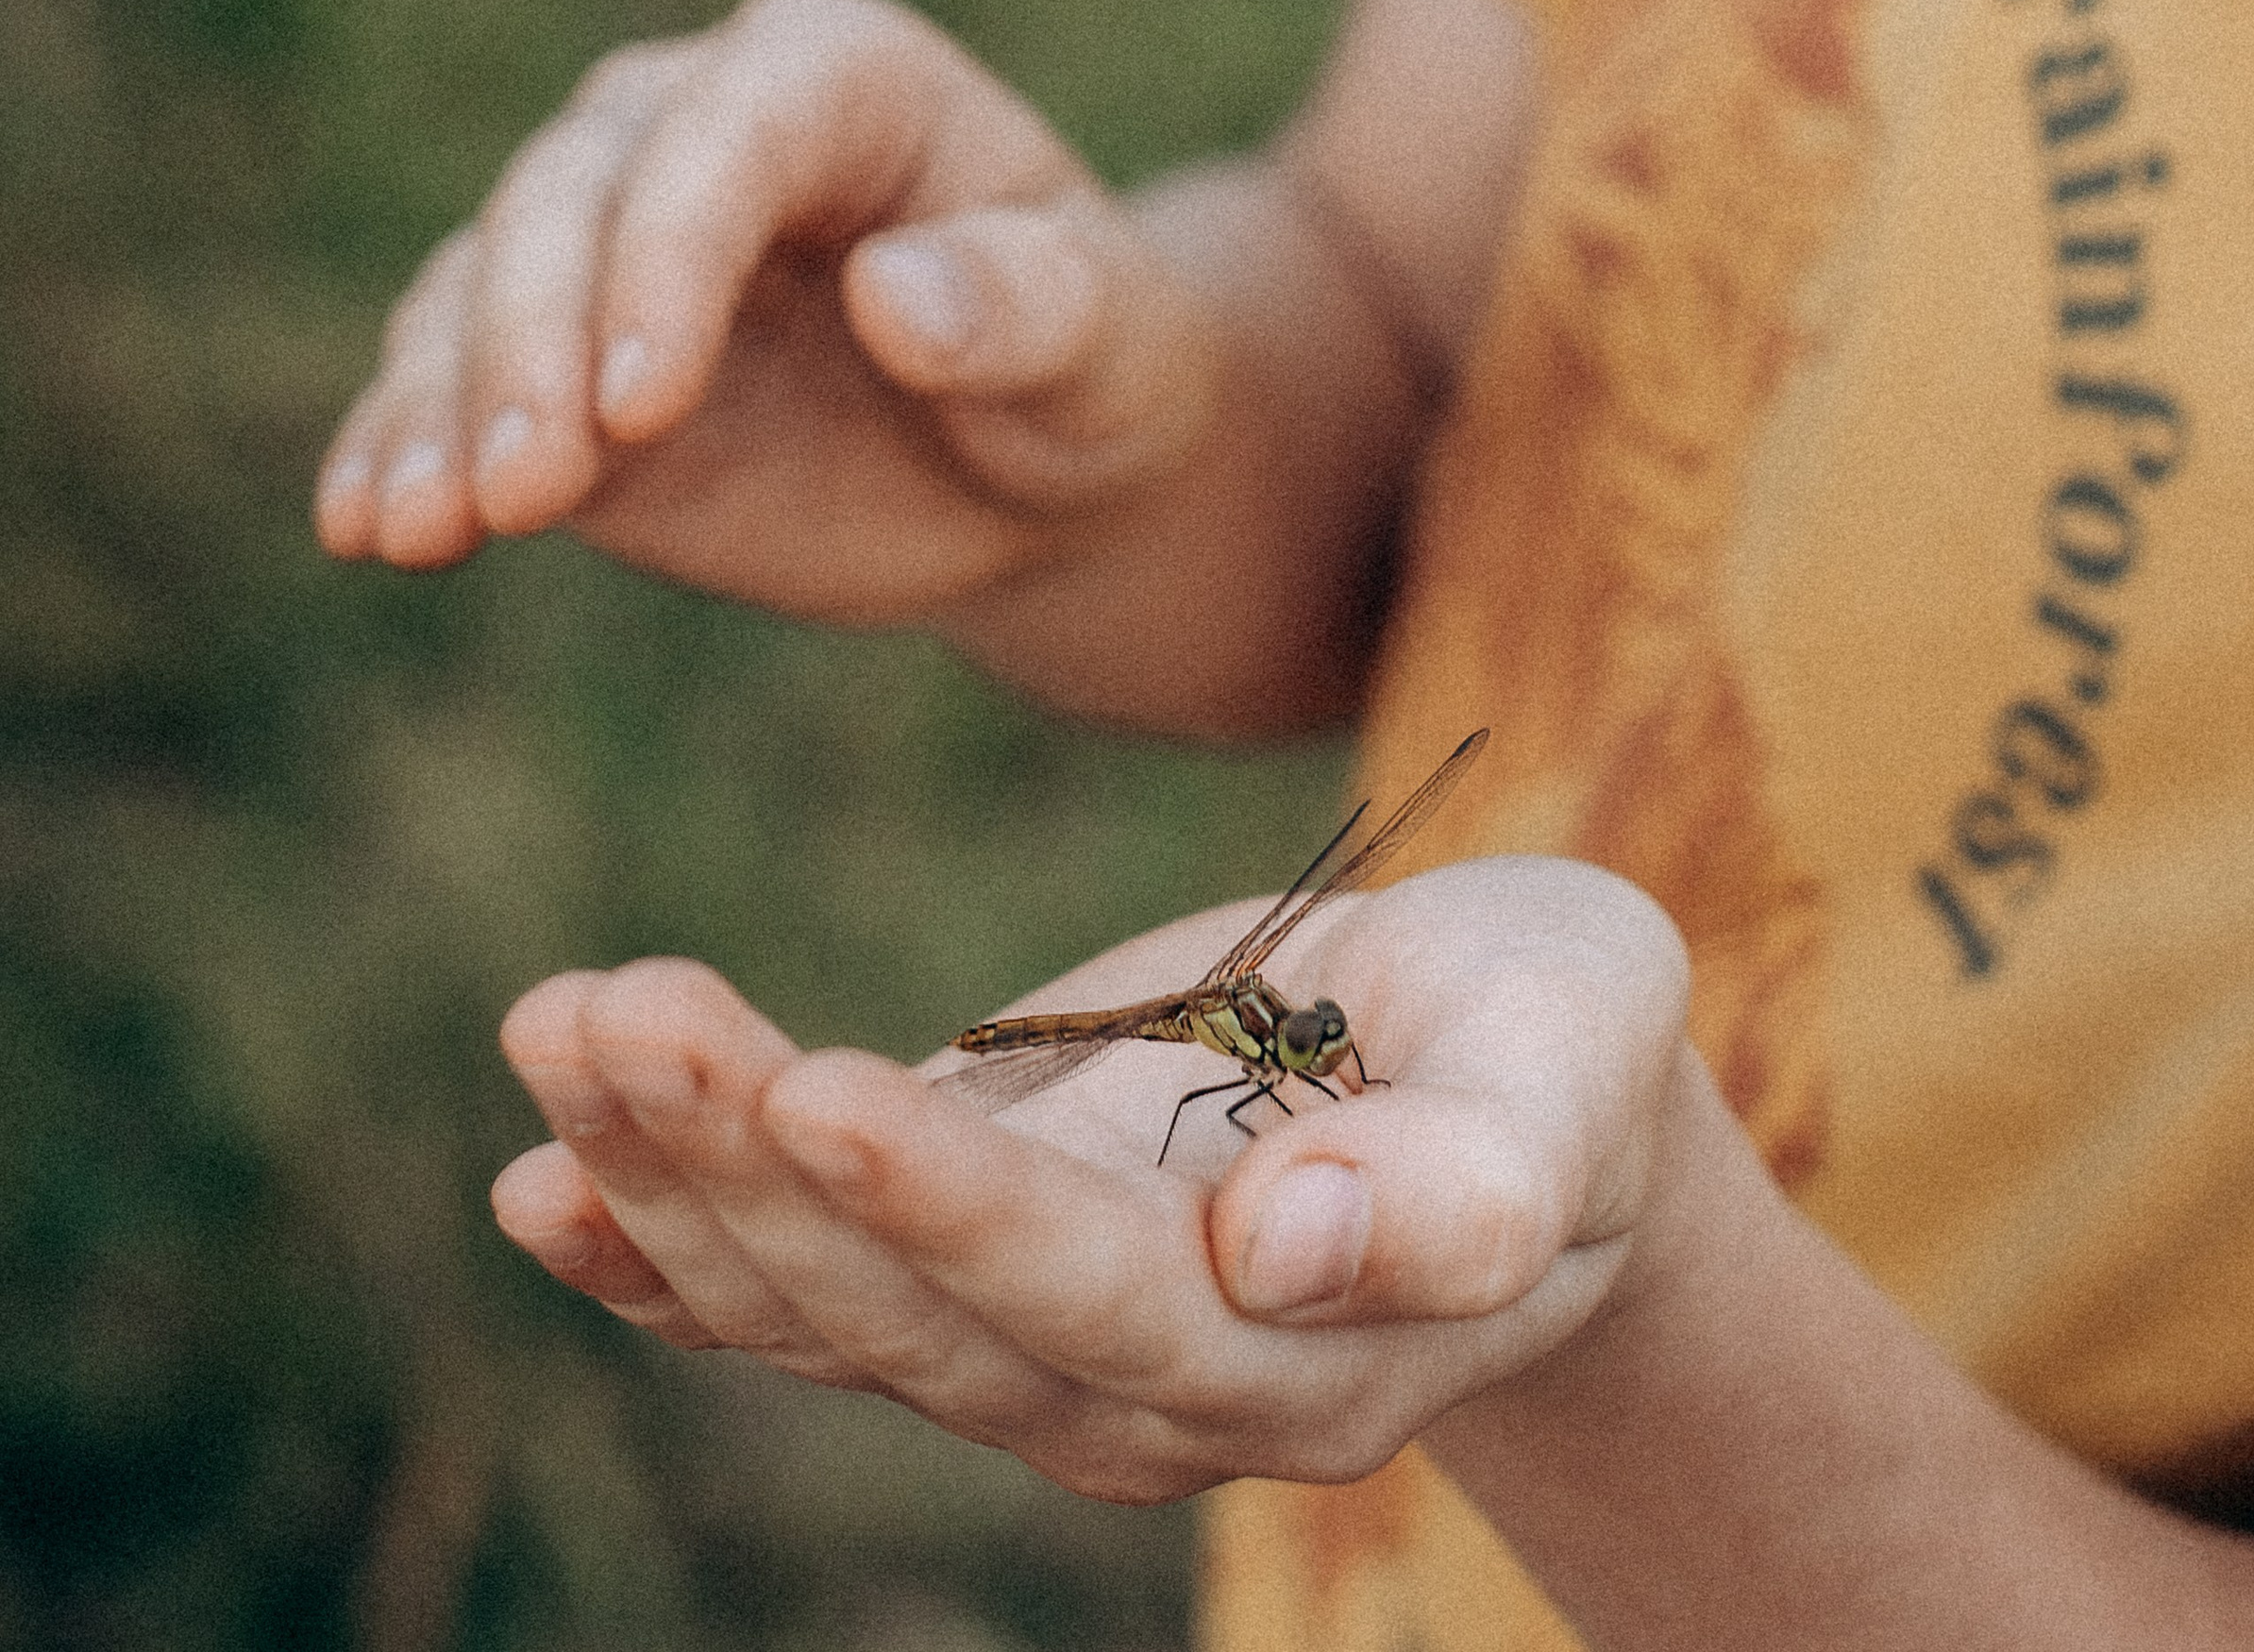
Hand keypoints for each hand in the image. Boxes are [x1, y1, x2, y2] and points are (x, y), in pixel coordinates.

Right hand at [312, 0, 1221, 619]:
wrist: (1033, 459)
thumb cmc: (1090, 369)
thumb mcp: (1106, 346)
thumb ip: (1024, 308)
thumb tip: (902, 298)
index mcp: (842, 73)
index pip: (731, 131)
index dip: (672, 252)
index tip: (644, 402)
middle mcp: (701, 122)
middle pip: (575, 192)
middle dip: (535, 338)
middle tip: (527, 490)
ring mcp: (611, 229)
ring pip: (486, 275)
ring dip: (442, 400)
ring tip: (417, 527)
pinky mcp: (555, 345)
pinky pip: (446, 368)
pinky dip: (400, 438)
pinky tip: (367, 524)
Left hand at [487, 854, 1690, 1503]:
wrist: (1510, 1074)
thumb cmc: (1557, 1044)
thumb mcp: (1570, 1070)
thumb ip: (1473, 1176)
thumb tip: (1284, 1249)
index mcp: (1289, 1355)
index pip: (1086, 1295)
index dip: (948, 1208)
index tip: (821, 1089)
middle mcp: (1126, 1385)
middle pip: (904, 1303)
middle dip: (746, 1158)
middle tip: (621, 1007)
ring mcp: (1023, 1334)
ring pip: (813, 1293)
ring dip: (672, 1165)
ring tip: (564, 1021)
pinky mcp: (959, 1251)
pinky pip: (788, 1289)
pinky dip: (658, 1243)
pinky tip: (543, 1182)